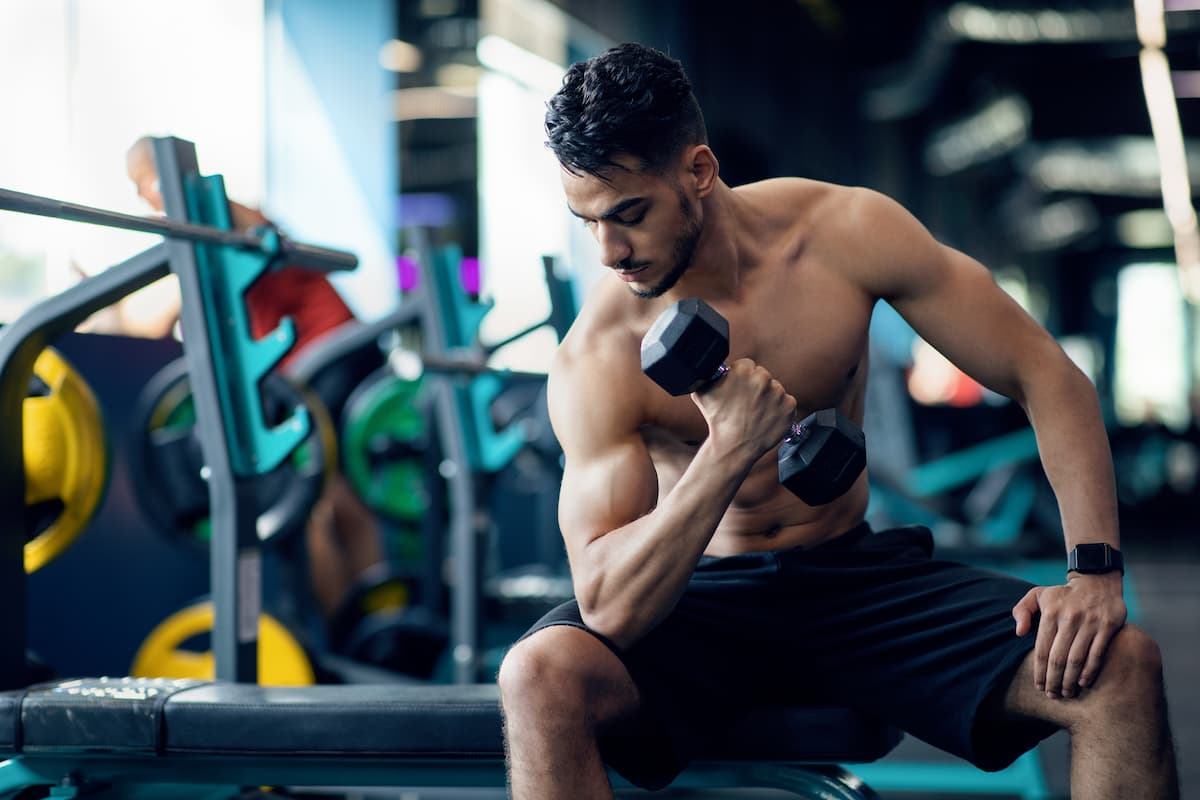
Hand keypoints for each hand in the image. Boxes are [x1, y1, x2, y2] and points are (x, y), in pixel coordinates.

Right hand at [691, 358, 796, 462]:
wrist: (732, 447)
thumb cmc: (716, 420)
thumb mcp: (701, 391)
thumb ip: (710, 375)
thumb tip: (709, 366)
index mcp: (743, 369)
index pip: (747, 365)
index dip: (740, 378)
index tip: (737, 389)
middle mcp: (763, 378)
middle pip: (762, 376)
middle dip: (755, 386)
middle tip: (746, 403)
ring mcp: (779, 393)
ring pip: (774, 390)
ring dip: (767, 398)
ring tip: (754, 413)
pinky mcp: (789, 407)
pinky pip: (786, 403)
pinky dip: (779, 410)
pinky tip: (765, 418)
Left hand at [1012, 571, 1125, 697]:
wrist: (1097, 581)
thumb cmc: (1063, 594)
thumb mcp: (1038, 595)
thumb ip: (1022, 610)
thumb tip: (1019, 633)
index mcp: (1050, 613)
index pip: (1042, 649)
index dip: (1039, 671)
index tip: (1038, 685)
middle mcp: (1069, 619)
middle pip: (1058, 658)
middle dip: (1053, 680)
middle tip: (1052, 695)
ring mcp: (1090, 623)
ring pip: (1077, 658)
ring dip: (1070, 679)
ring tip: (1066, 693)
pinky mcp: (1108, 626)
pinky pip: (1097, 653)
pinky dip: (1090, 670)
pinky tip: (1083, 683)